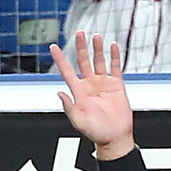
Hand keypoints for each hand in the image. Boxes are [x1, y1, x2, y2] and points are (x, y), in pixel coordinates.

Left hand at [51, 30, 132, 150]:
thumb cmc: (96, 132)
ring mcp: (103, 83)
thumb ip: (69, 107)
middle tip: (79, 33)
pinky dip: (114, 56)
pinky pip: (115, 67)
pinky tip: (113, 46)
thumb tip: (59, 93)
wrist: (115, 137)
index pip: (67, 71)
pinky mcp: (116, 85)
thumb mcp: (78, 121)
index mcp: (78, 91)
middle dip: (80, 47)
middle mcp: (89, 84)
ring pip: (98, 61)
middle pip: (83, 60)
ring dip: (97, 49)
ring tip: (96, 36)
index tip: (53, 46)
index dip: (60, 58)